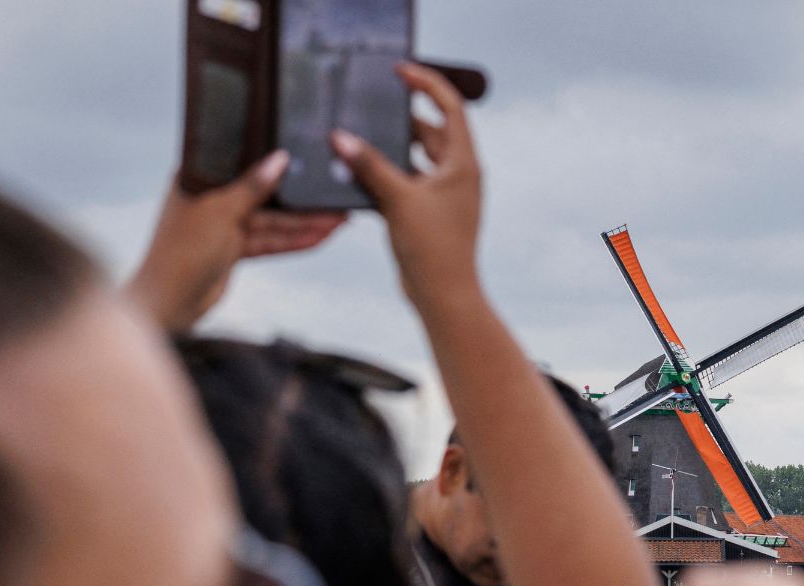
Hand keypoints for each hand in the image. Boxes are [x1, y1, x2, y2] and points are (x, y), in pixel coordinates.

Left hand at [126, 152, 345, 331]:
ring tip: (338, 221)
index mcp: (199, 179)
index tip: (310, 164)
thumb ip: (252, 186)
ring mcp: (224, 226)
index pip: (245, 167)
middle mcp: (212, 199)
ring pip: (272, 222)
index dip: (279, 167)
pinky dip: (293, 242)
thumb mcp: (220, 212)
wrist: (169, 303)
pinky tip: (319, 238)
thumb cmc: (181, 253)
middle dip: (300, 202)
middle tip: (333, 199)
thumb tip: (279, 159)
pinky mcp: (233, 249)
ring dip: (304, 224)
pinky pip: (269, 242)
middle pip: (265, 197)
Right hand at [330, 62, 481, 308]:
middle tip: (369, 106)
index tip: (399, 71)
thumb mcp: (398, 199)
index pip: (450, 108)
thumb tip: (340, 137)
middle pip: (430, 131)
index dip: (426, 84)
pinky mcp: (429, 212)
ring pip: (415, 158)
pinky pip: (406, 181)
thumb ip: (369, 165)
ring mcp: (445, 194)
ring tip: (358, 136)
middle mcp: (458, 175)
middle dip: (400, 119)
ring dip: (389, 148)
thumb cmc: (434, 249)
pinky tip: (358, 172)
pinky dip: (386, 174)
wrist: (444, 295)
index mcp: (463, 163)